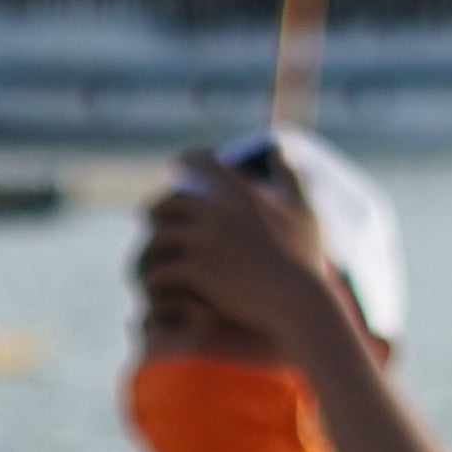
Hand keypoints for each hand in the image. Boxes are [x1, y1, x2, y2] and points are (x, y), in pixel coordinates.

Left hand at [136, 149, 346, 360]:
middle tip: (149, 219)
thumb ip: (288, 176)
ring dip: (149, 249)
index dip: (184, 162)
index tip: (174, 168)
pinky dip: (152, 279)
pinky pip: (160, 270)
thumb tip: (278, 149)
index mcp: (238, 191)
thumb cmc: (304, 262)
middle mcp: (216, 208)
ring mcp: (203, 238)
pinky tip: (151, 288)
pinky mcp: (195, 269)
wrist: (299, 302)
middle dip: (156, 209)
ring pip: (158, 237)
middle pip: (169, 202)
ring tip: (147, 260)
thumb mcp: (302, 211)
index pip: (200, 162)